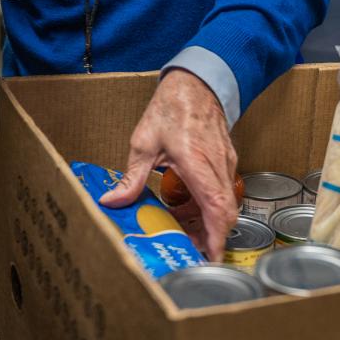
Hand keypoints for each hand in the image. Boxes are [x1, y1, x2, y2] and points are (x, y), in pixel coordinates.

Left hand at [98, 69, 238, 259]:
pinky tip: (187, 207)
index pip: (216, 206)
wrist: (197, 83)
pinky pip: (223, 191)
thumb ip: (131, 177)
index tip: (210, 256)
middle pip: (225, 212)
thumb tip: (112, 201)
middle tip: (191, 252)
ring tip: (183, 231)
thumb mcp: (144, 142)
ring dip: (207, 222)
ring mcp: (226, 163)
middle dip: (210, 237)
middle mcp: (217, 165)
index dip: (216, 236)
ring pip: (225, 203)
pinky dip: (208, 205)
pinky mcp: (227, 161)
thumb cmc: (172, 108)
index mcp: (196, 161)